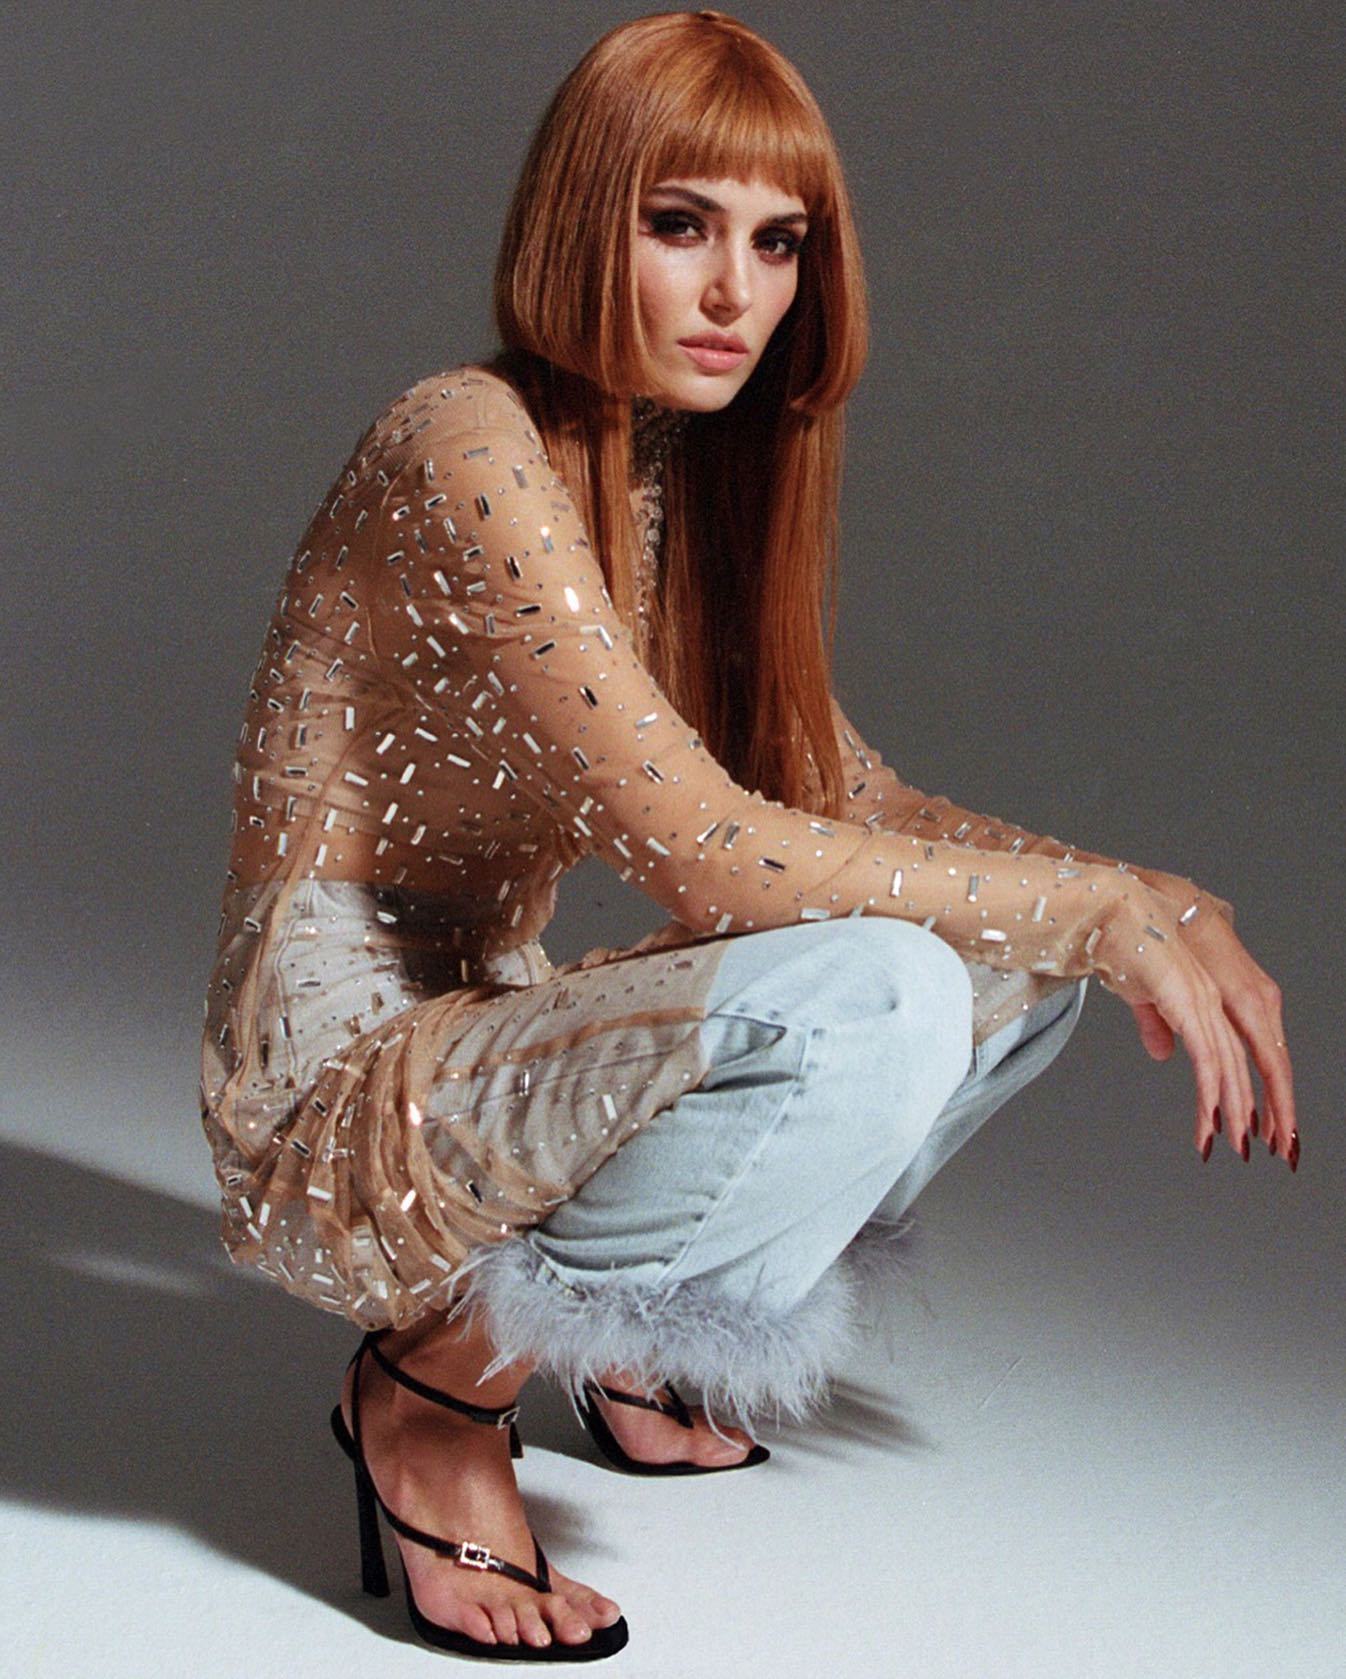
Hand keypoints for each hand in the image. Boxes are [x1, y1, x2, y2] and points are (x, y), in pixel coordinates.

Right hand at [1127, 905, 1297, 1168]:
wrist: (1111, 911)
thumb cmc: (1124, 945)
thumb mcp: (1144, 994)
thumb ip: (1157, 1023)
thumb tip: (1164, 1053)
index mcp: (1216, 997)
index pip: (1246, 1053)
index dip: (1256, 1091)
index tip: (1257, 1127)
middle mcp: (1221, 1000)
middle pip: (1250, 1064)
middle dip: (1258, 1110)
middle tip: (1263, 1149)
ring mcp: (1206, 1001)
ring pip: (1230, 1067)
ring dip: (1233, 1109)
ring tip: (1235, 1143)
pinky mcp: (1188, 1003)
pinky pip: (1206, 1056)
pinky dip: (1212, 1089)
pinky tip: (1212, 1115)